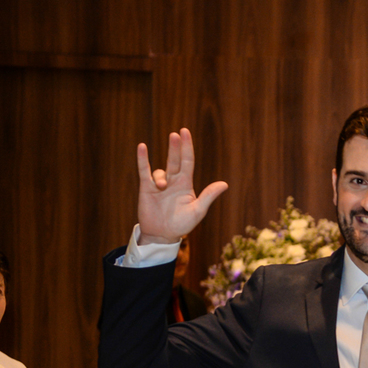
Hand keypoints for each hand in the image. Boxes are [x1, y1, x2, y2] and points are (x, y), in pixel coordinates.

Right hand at [136, 128, 227, 244]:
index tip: (185, 132)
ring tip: (160, 186)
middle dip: (176, 147)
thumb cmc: (182, 224)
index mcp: (186, 184)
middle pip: (175, 159)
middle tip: (177, 134)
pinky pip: (144, 171)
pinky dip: (143, 159)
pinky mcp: (146, 188)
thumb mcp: (197, 210)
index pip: (187, 161)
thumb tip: (224, 184)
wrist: (163, 235)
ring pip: (160, 171)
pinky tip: (142, 147)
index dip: (187, 147)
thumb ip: (208, 196)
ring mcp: (159, 184)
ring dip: (161, 176)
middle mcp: (173, 181)